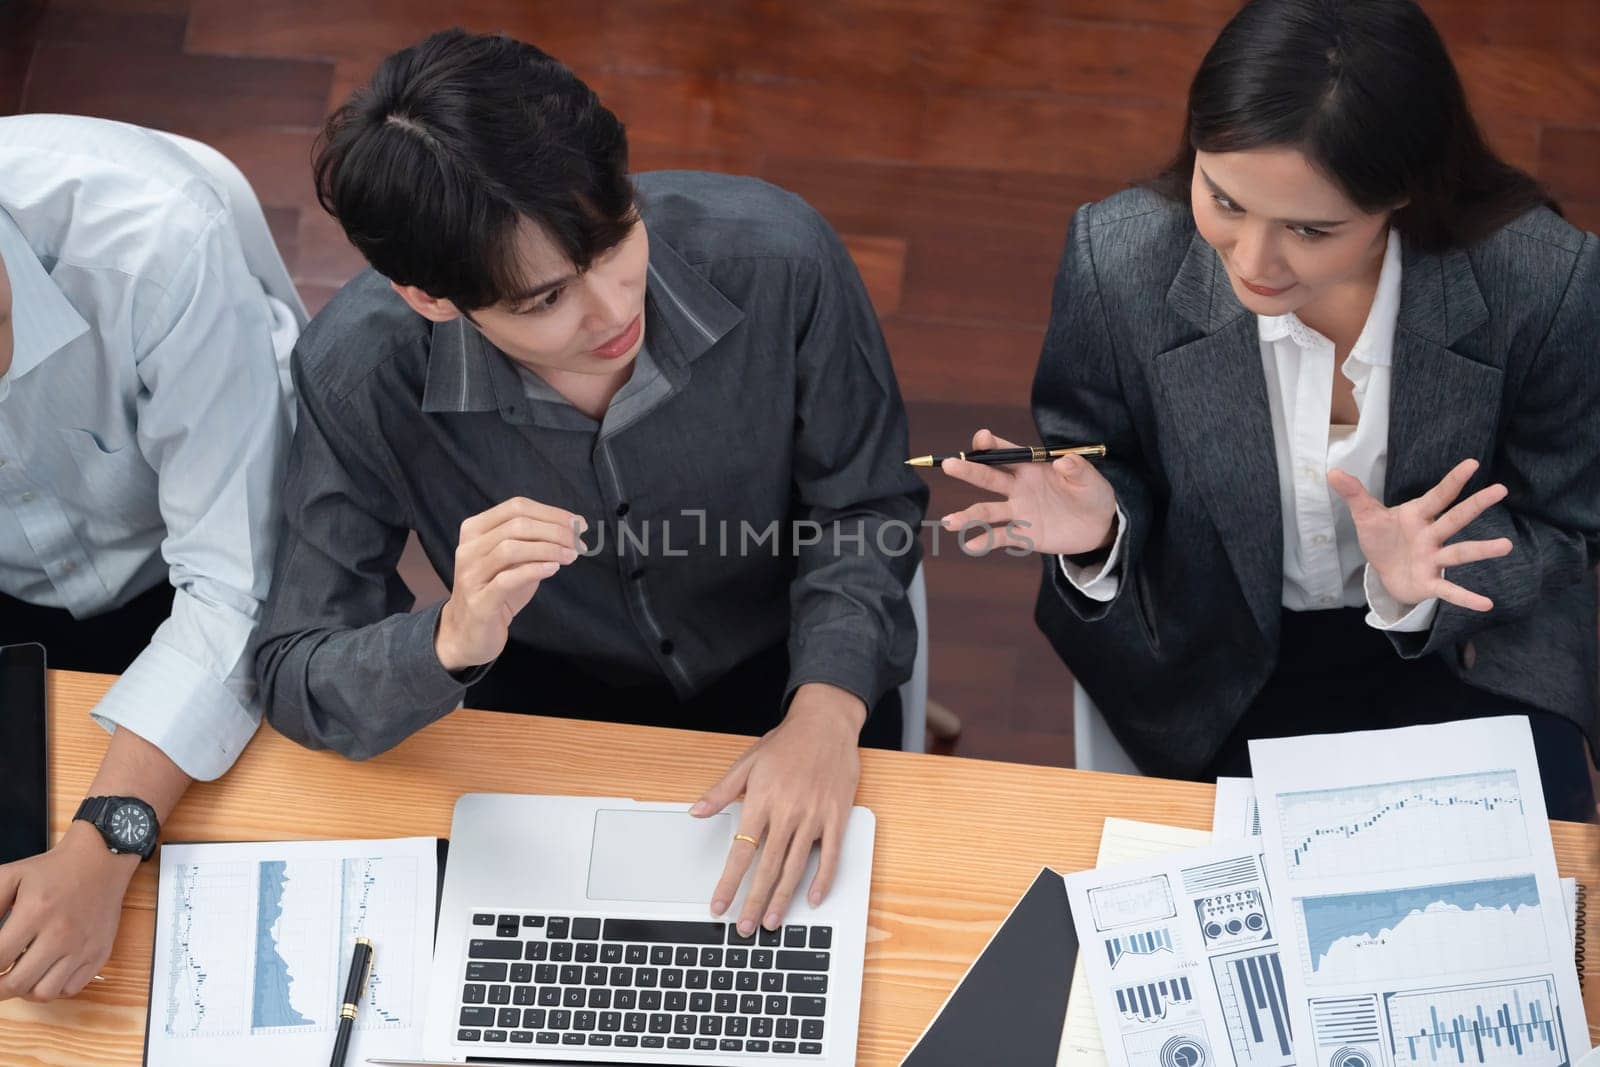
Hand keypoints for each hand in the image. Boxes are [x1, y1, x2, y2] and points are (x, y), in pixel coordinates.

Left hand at [0, 822, 136, 1001]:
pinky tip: (45, 973)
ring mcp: (83, 946)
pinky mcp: (99, 953)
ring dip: (24, 990)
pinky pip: (70, 989)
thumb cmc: (53, 870)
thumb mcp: (10, 877)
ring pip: (44, 992)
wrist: (102, 860)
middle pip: (17, 983)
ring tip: (19, 977)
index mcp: (36, 912)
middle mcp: (61, 934)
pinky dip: (53, 988)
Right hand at [435, 497, 587, 671]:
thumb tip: (572, 530)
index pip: (516, 507)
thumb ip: (534, 543)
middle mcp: (468, 548)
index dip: (552, 513)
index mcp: (475, 530)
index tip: (578, 523)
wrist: (469, 635)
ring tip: (572, 555)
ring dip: (549, 548)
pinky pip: (507, 579)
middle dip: (555, 530)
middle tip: (579, 542)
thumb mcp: (515, 562)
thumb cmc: (497, 593)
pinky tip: (554, 569)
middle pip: (517, 525)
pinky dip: (535, 570)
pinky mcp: (479, 602)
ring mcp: (470, 575)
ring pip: (511, 548)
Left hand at [693, 683, 864, 933]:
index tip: (719, 906)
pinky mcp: (837, 817)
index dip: (728, 883)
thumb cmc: (786, 743)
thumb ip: (721, 791)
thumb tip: (696, 812)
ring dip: (782, 898)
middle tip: (744, 928)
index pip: (740, 851)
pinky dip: (822, 879)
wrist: (826, 723)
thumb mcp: (747, 762)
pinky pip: (830, 855)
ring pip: (795, 866)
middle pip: (766, 867)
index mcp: (762, 801)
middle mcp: (788, 812)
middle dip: (752, 901)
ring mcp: (814, 816)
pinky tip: (813, 899)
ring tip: (771, 922)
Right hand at [936, 429, 1118, 555]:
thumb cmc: (1092, 494)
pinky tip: (970, 545)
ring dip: (968, 515)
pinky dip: (985, 541)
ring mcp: (1019, 511)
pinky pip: (1001, 537)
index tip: (982, 438)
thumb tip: (1064, 462)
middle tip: (949, 464)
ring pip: (988, 510)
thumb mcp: (1091, 480)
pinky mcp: (1024, 534)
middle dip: (969, 470)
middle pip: (989, 477)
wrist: (1098, 526)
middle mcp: (1018, 487)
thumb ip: (1078, 469)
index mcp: (1032, 467)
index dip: (992, 444)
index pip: (1007, 453)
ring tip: (949, 522)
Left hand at [1328, 458, 1511, 611]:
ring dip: (1481, 550)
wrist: (1384, 572)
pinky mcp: (1430, 582)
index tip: (1472, 463)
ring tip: (1506, 546)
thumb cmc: (1382, 539)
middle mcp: (1430, 535)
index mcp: (1416, 515)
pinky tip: (1486, 605)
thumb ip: (1353, 494)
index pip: (1437, 495)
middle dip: (1476, 505)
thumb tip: (1332, 471)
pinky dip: (1465, 597)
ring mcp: (1433, 559)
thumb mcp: (1365, 516)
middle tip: (1501, 490)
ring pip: (1459, 552)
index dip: (1452, 480)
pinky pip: (1449, 590)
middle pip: (1455, 519)